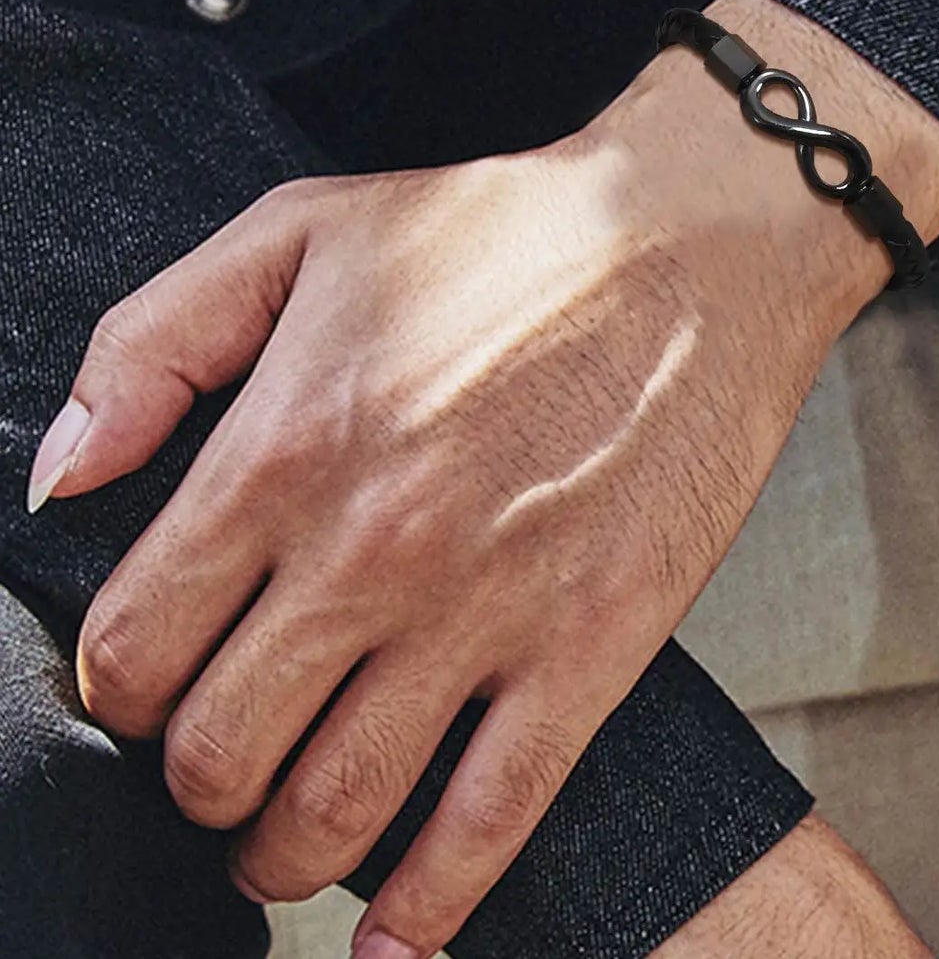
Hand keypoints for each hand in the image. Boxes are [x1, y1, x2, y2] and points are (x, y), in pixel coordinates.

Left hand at [32, 0, 938, 956]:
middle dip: (195, 783)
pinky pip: (489, 824)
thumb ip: (152, 345)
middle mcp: (370, 551)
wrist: (697, 241)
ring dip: (282, 859)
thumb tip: (61, 474)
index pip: (133, 648)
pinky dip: (427, 909)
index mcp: (283, 450)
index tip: (152, 684)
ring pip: (334, 815)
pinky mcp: (592, 647)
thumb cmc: (508, 231)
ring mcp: (487, 611)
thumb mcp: (302, 230)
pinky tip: (395, 938)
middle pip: (218, 754)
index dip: (118, 690)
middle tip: (220, 764)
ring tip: (283, 844)